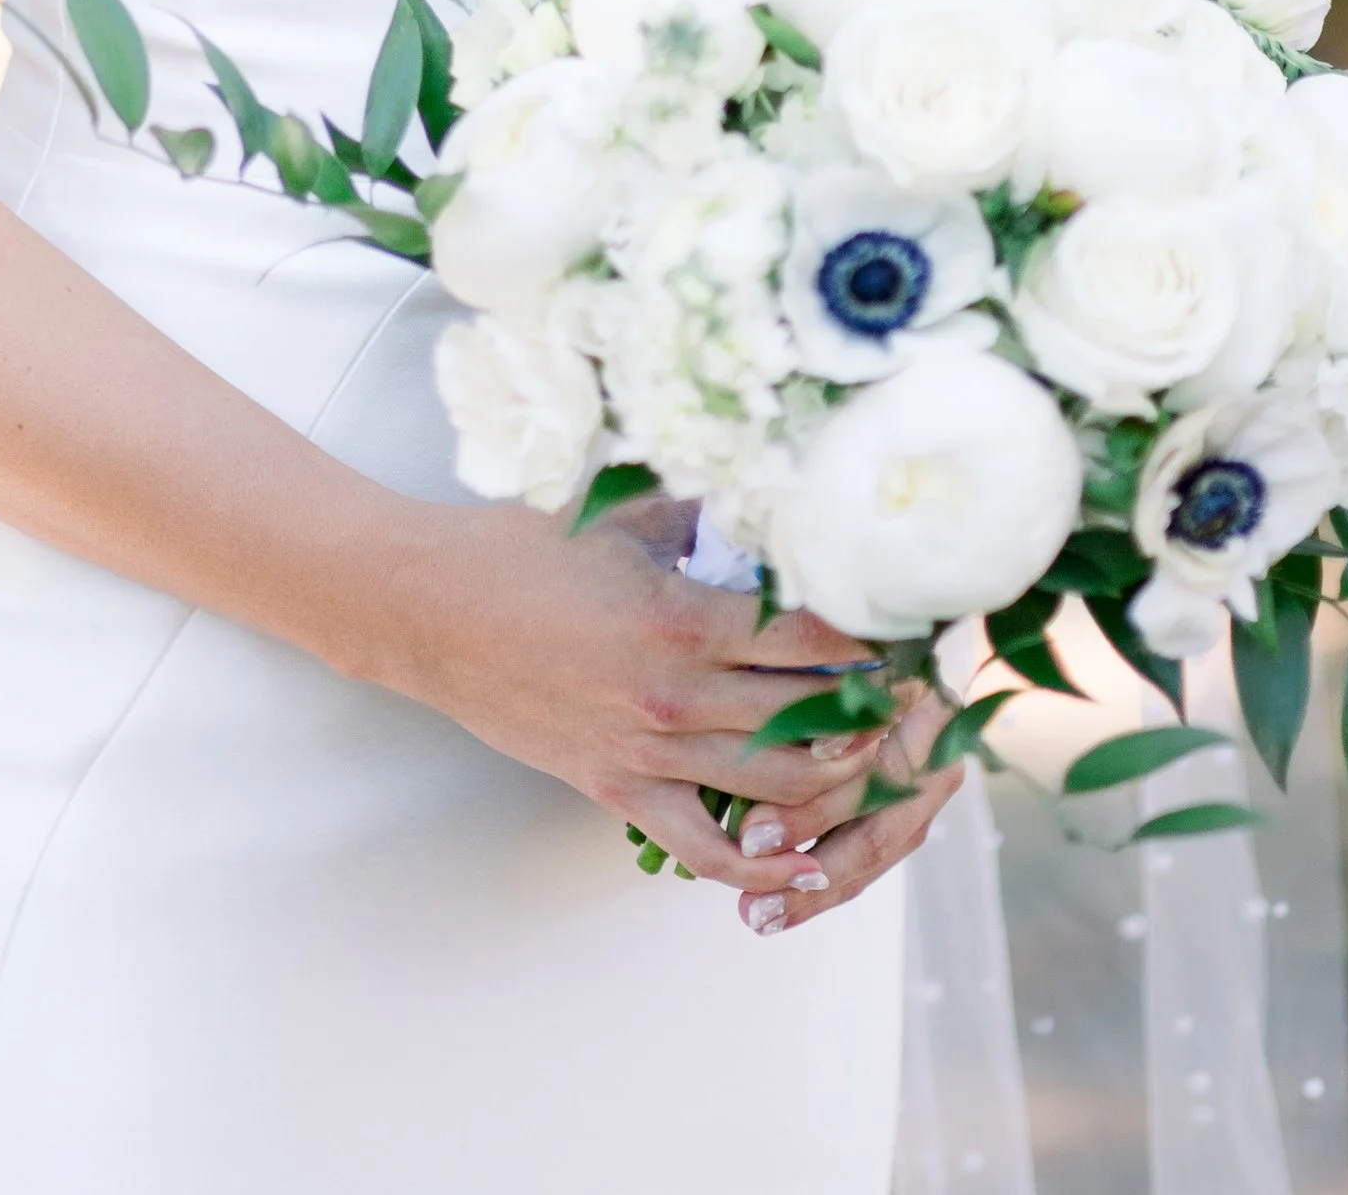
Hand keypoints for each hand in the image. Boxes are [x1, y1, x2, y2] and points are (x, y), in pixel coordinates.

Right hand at [373, 501, 952, 895]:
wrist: (430, 610)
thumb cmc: (520, 547)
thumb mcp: (619, 507)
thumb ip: (703, 504)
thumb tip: (770, 484)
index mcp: (685, 617)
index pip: (812, 634)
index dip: (871, 631)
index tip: (909, 620)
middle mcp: (678, 695)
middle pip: (812, 714)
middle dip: (875, 705)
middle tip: (917, 692)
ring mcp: (649, 752)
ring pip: (777, 786)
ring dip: (838, 775)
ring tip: (877, 753)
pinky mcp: (617, 789)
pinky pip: (701, 845)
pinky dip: (757, 863)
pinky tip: (801, 862)